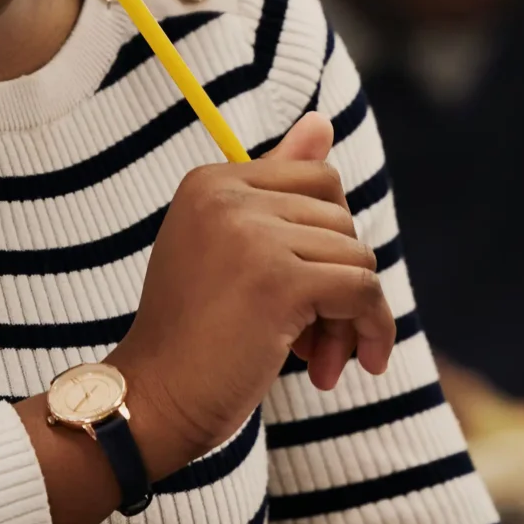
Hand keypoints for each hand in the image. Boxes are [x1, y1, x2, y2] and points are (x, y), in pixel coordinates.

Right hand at [110, 113, 395, 472]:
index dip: (324, 242)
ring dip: (348, 318)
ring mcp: (252, 235)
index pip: (316, 182)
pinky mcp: (279, 280)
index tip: (307, 295)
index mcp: (211, 182)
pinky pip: (363, 291)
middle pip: (340, 219)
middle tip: (316, 340)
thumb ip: (278, 186)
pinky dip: (370, 330)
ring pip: (357, 257)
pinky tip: (350, 366)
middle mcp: (227, 196)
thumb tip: (324, 120)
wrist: (154, 402)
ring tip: (315, 362)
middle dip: (340, 280)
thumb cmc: (192, 337)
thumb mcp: (231, 252)